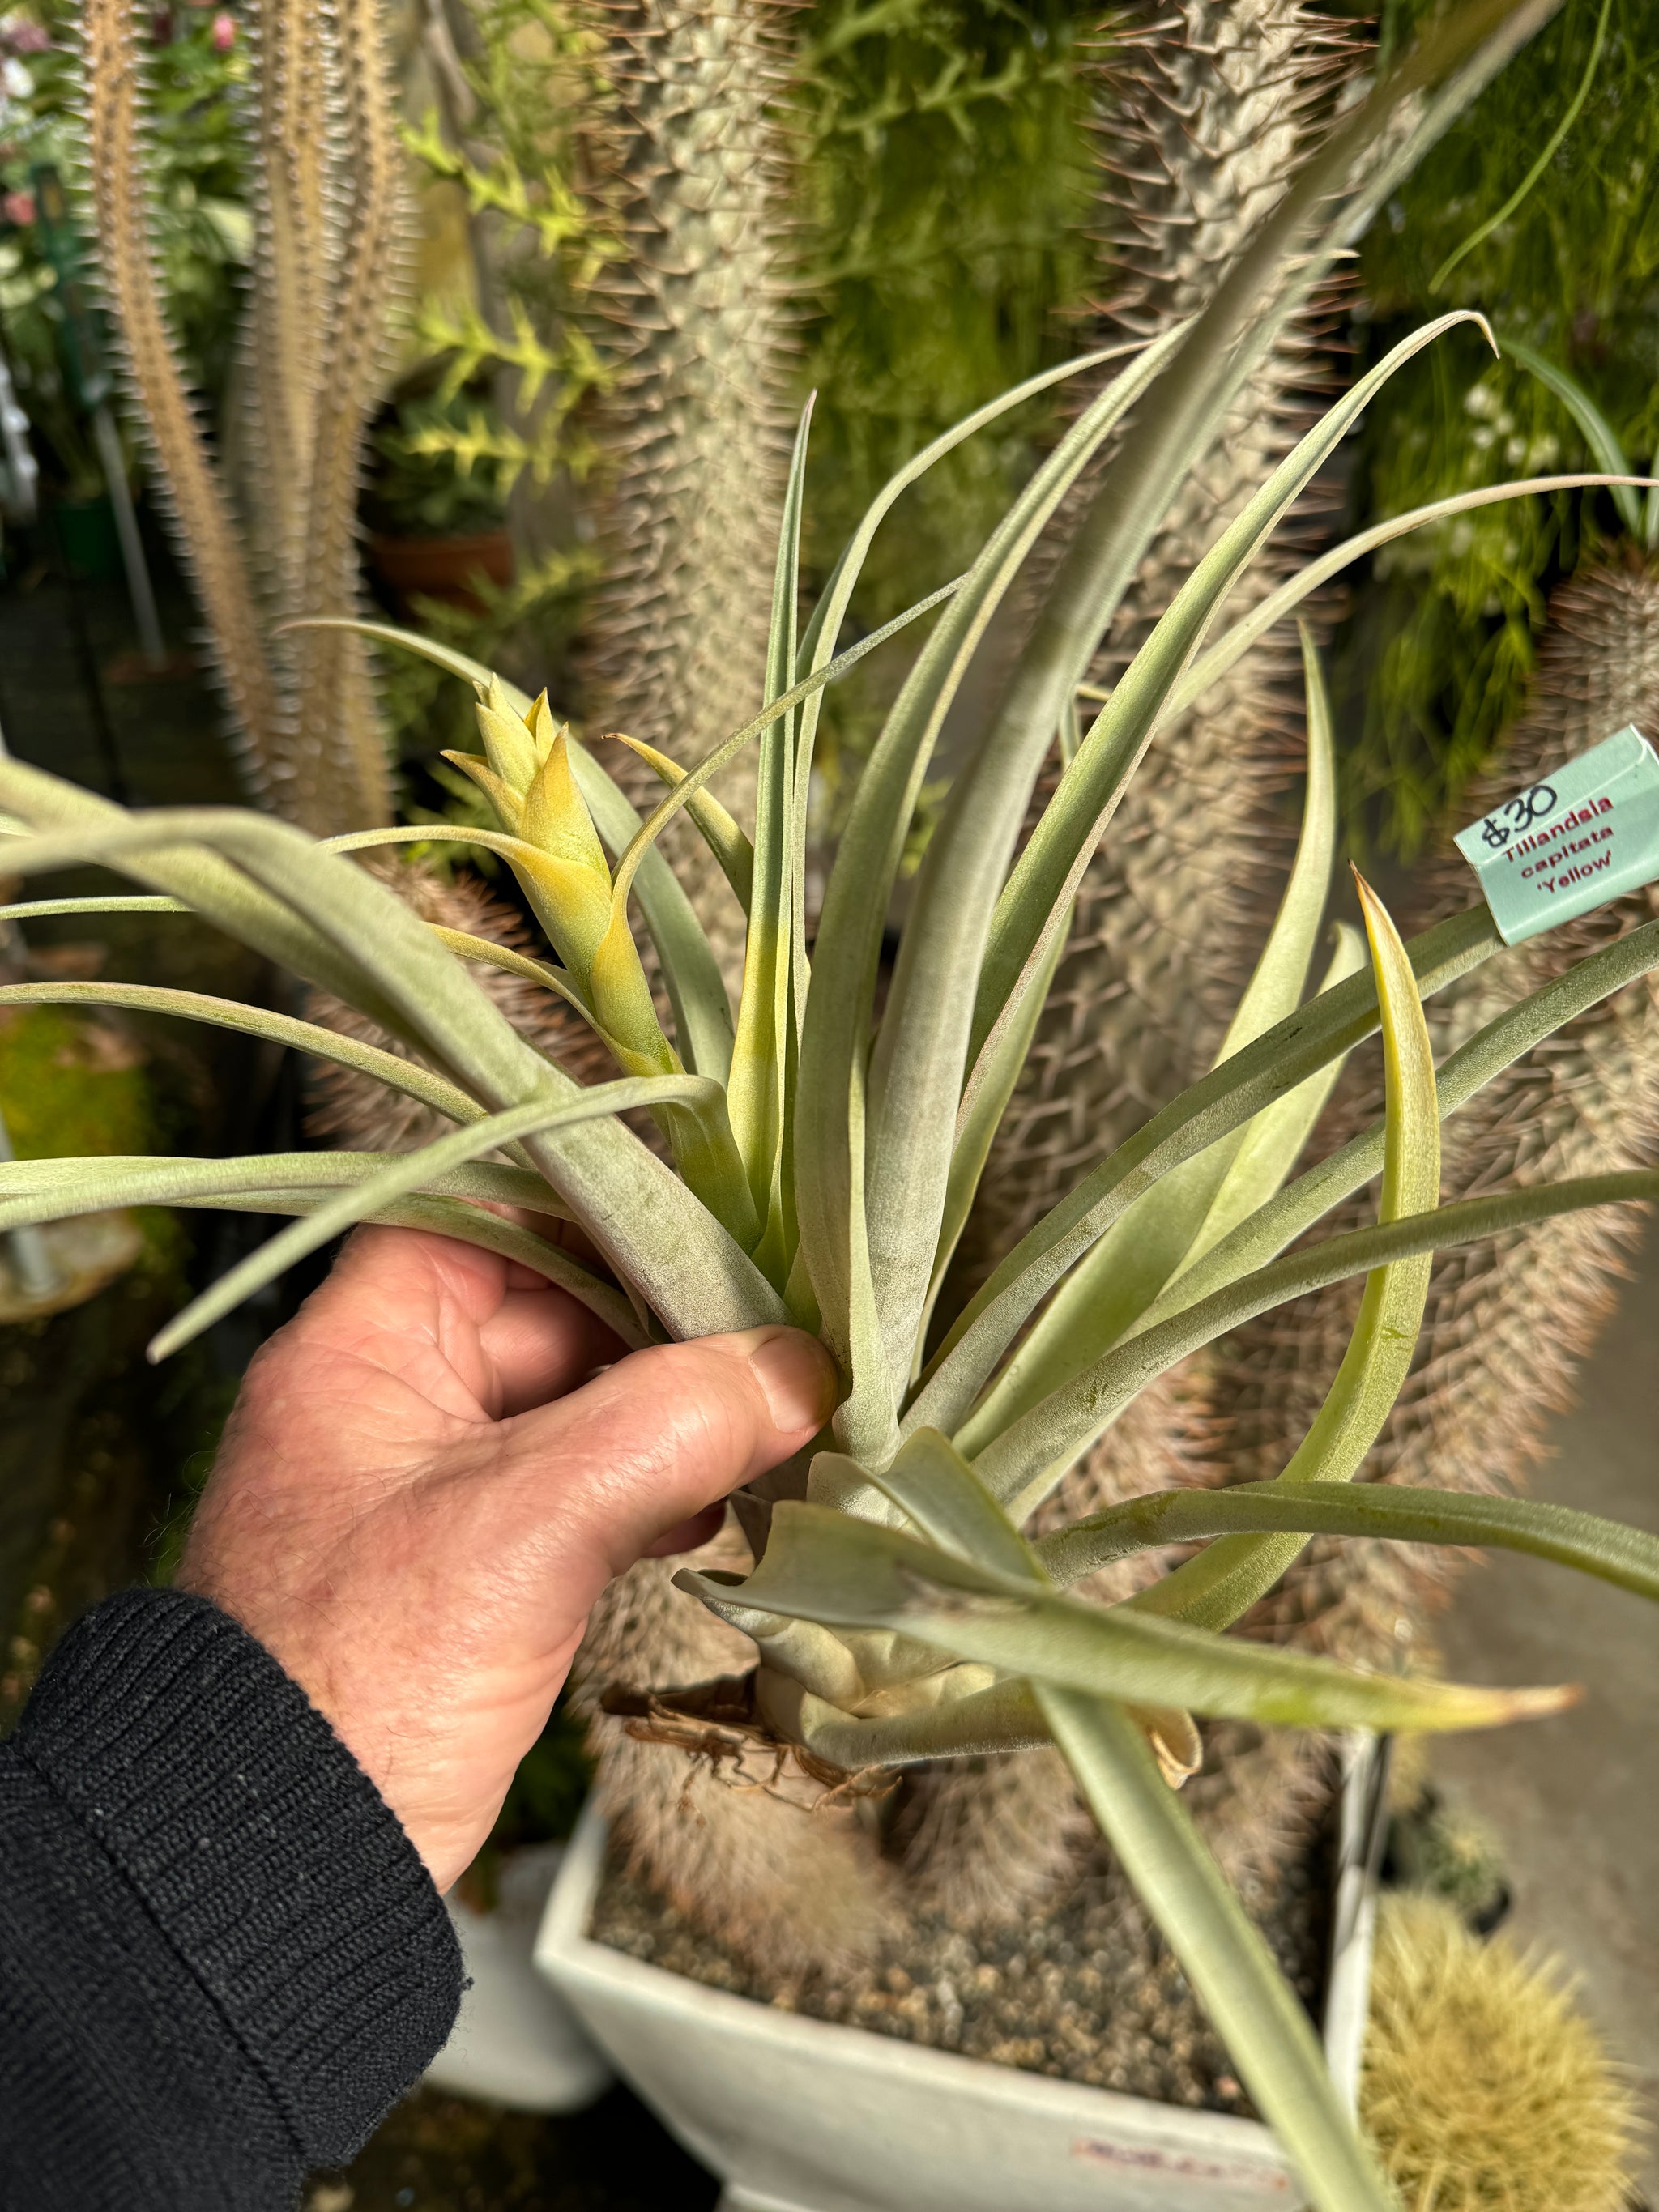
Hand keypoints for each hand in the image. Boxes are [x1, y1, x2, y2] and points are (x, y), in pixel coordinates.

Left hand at [178, 1225, 836, 1890]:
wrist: (279, 1872)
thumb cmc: (361, 1679)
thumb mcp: (524, 1527)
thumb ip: (665, 1425)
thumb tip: (799, 1368)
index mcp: (358, 1352)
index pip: (485, 1220)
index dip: (596, 1217)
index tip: (712, 1241)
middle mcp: (387, 1401)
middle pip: (549, 1314)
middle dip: (665, 1336)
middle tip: (780, 1354)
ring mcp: (431, 1490)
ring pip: (575, 1410)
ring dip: (670, 1422)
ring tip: (769, 1439)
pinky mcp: (471, 1571)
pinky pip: (576, 1493)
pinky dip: (647, 1494)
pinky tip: (718, 1516)